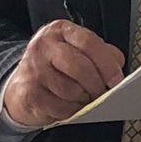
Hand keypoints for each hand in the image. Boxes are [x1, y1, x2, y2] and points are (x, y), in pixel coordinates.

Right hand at [3, 21, 124, 126]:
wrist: (23, 86)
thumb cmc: (58, 67)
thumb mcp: (80, 52)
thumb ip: (102, 55)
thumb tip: (117, 69)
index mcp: (61, 31)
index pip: (88, 42)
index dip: (107, 63)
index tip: (117, 79)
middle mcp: (44, 46)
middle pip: (80, 67)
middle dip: (97, 84)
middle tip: (103, 93)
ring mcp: (33, 69)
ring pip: (71, 90)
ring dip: (84, 99)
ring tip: (84, 98)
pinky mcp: (29, 93)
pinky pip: (61, 107)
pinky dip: (72, 110)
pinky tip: (71, 105)